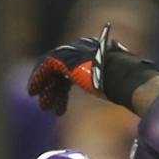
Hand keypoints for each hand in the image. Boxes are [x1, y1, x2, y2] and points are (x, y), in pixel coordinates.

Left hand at [26, 27, 158, 115]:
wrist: (124, 78)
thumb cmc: (125, 86)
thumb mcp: (113, 87)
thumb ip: (104, 89)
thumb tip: (117, 103)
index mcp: (94, 54)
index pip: (72, 70)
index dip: (63, 90)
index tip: (59, 108)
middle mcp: (82, 51)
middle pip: (61, 70)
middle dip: (53, 90)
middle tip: (46, 106)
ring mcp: (74, 53)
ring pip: (52, 69)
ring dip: (46, 88)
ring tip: (43, 106)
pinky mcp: (66, 58)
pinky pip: (46, 66)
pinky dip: (38, 78)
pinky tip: (33, 91)